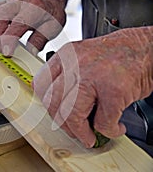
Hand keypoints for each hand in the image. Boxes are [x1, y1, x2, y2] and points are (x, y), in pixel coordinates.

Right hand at [0, 0, 65, 55]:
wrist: (48, 1)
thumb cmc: (50, 15)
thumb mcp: (52, 28)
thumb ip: (40, 40)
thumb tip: (30, 52)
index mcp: (34, 8)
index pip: (18, 22)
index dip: (9, 38)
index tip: (6, 52)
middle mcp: (19, 1)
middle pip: (0, 14)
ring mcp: (8, 0)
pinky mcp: (1, 3)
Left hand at [33, 27, 152, 147]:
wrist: (145, 48)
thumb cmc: (115, 56)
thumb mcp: (81, 59)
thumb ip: (65, 77)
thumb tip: (54, 104)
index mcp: (65, 56)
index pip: (40, 85)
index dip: (47, 105)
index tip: (55, 114)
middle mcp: (75, 65)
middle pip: (53, 103)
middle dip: (63, 123)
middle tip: (74, 130)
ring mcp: (93, 77)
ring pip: (72, 116)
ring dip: (81, 133)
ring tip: (90, 135)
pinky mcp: (113, 91)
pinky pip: (102, 122)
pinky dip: (109, 130)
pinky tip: (115, 127)